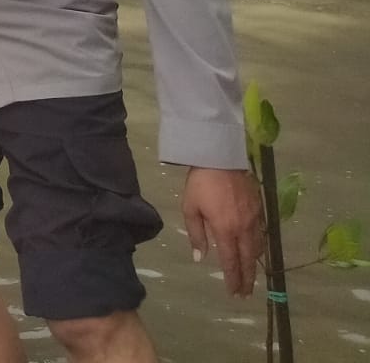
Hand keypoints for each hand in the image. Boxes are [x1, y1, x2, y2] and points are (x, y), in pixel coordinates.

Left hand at [183, 165, 263, 295]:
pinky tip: (255, 252)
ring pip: (257, 248)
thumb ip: (196, 235)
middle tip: (246, 293)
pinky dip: (259, 248)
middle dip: (247, 278)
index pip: (230, 261)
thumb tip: (200, 257)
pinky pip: (261, 235)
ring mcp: (254, 219)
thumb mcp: (190, 208)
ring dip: (254, 265)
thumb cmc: (200, 183)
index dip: (232, 279)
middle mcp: (243, 228)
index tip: (234, 293)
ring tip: (251, 277)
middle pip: (248, 260)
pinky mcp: (260, 209)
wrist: (220, 158)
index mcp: (224, 230)